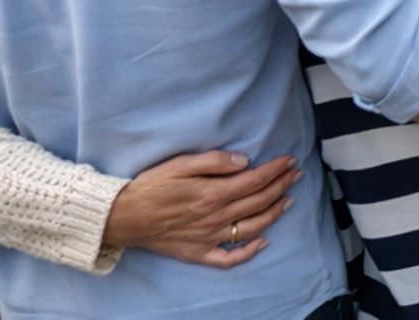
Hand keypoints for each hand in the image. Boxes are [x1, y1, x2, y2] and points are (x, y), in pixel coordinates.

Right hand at [103, 150, 299, 267]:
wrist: (123, 216)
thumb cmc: (151, 186)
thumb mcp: (181, 163)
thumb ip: (215, 161)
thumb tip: (245, 162)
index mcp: (212, 193)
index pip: (255, 181)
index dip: (276, 170)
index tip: (289, 161)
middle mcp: (215, 217)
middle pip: (258, 202)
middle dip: (281, 186)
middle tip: (295, 174)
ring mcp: (208, 238)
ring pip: (251, 228)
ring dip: (274, 214)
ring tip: (288, 200)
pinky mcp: (197, 253)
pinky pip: (228, 259)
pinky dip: (248, 252)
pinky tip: (263, 242)